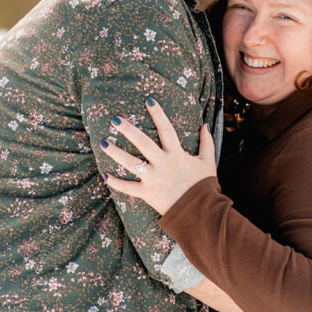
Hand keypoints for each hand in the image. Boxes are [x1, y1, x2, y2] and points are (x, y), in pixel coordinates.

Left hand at [100, 98, 216, 214]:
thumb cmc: (203, 186)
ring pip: (130, 163)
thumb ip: (207, 143)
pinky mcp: (147, 194)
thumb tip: (205, 125)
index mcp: (177, 154)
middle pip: (142, 143)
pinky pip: (128, 188)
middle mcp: (163, 164)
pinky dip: (115, 183)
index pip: (166, 129)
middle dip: (128, 129)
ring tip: (103, 142)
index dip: (158, 113)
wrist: (200, 212)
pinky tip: (104, 175)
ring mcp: (153, 179)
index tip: (148, 99)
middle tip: (115, 119)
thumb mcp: (208, 162)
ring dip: (115, 153)